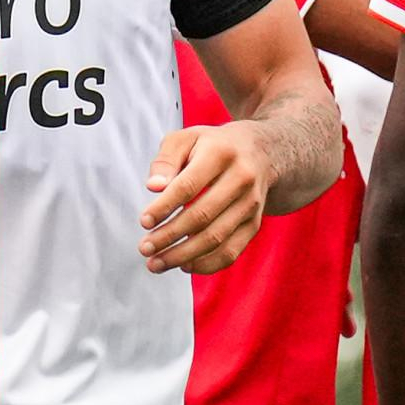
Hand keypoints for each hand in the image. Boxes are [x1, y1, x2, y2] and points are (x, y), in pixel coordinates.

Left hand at [140, 124, 272, 272]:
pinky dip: (206, 264)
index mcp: (221, 153)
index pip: (188, 186)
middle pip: (202, 216)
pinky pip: (231, 251)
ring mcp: (251, 203)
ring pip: (216, 238)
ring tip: (156, 264)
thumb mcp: (186, 139)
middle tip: (144, 248)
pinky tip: (184, 265)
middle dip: (169, 236)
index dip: (164, 207)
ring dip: (183, 256)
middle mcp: (241, 178)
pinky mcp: (255, 223)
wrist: (261, 152)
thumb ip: (166, 160)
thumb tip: (154, 187)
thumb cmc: (212, 146)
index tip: (144, 222)